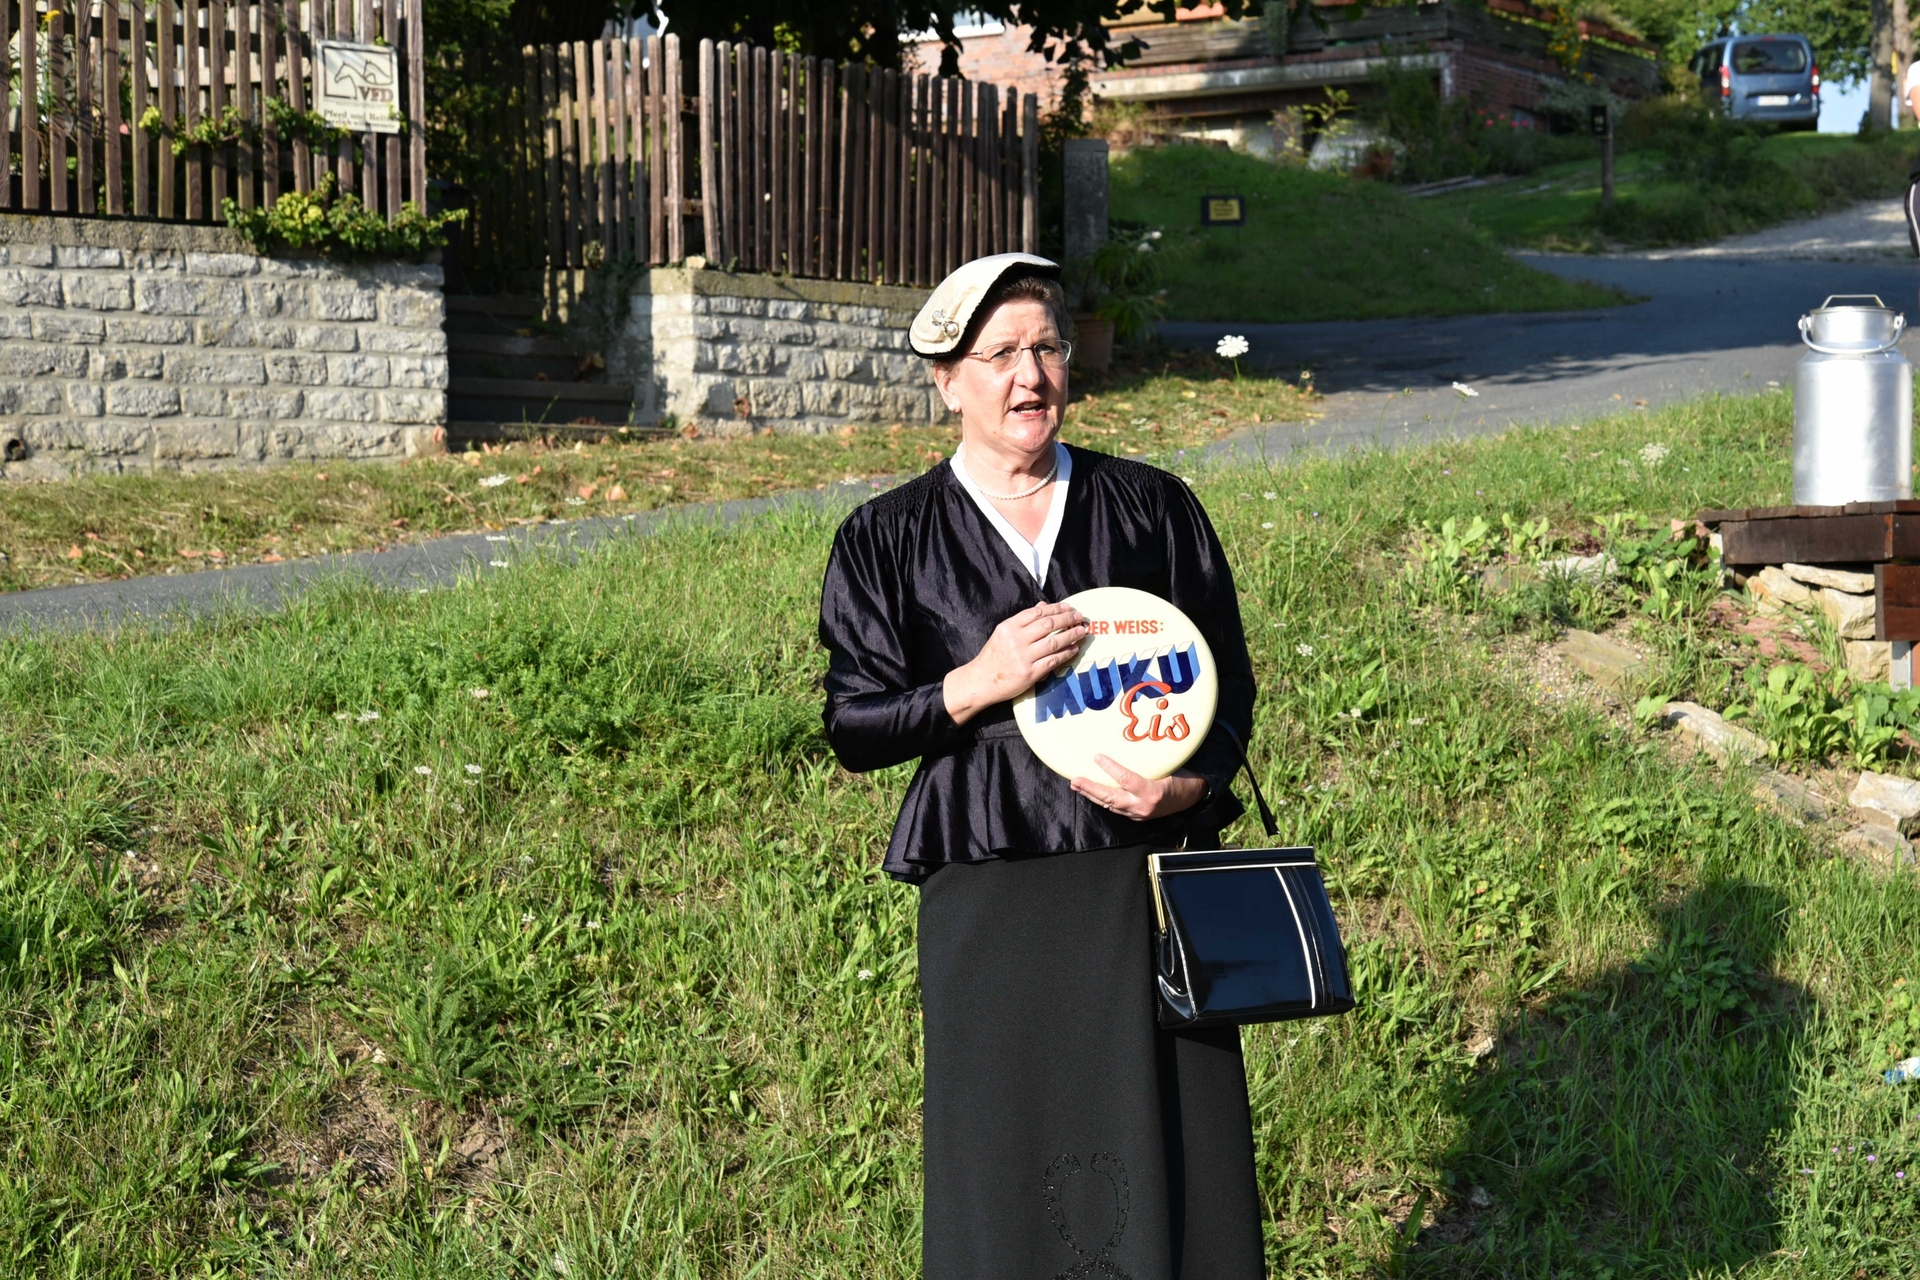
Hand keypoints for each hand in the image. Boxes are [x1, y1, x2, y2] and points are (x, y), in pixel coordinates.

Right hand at [943, 602, 1088, 724]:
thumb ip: (1023, 620)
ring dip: (1071, 635)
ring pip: (1054, 642)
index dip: (1055, 608)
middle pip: (1048, 625)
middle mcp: (1016, 640)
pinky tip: (1074, 648)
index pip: (1037, 612)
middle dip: (1067, 619)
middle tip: (1079, 617)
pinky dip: (1066, 653)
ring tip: (1082, 631)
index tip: (1068, 607)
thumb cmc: (993, 656)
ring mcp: (1024, 657)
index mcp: (1008, 627)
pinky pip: (1053, 660)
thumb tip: (1043, 606)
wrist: (981, 681)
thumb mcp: (1003, 633)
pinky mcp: (1030, 673)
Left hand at [1072, 757, 1207, 821]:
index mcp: (1153, 792)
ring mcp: (1139, 814)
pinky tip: (1091, 793)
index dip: (1110, 768)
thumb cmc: (1182, 776)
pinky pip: (1116, 809)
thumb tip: (1128, 743)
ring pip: (1110, 805)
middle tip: (1074, 780)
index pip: (1126, 780)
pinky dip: (1103, 800)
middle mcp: (1143, 806)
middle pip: (1111, 798)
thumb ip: (1148, 761)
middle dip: (1091, 789)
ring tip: (1076, 785)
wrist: (1195, 796)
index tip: (1096, 756)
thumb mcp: (1168, 765)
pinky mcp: (1137, 817)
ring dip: (1092, 795)